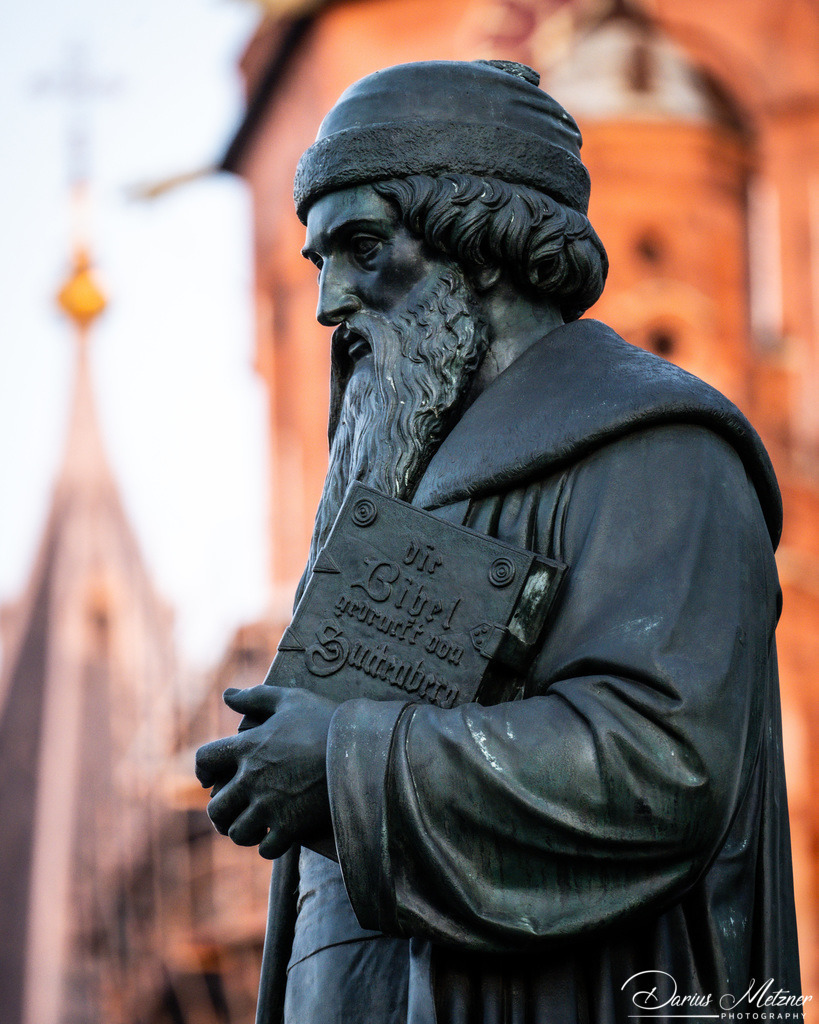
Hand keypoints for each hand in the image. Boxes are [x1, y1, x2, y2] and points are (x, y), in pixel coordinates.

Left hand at [194, 685, 337, 859]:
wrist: (359, 749)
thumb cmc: (325, 721)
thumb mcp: (292, 699)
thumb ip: (256, 696)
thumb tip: (228, 695)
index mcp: (247, 747)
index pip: (204, 760)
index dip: (202, 771)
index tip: (209, 779)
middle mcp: (251, 779)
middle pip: (216, 809)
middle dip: (222, 813)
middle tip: (234, 811)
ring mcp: (270, 805)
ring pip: (238, 833)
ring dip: (244, 831)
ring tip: (255, 826)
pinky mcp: (291, 825)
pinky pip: (266, 849)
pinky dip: (269, 846)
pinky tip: (278, 836)